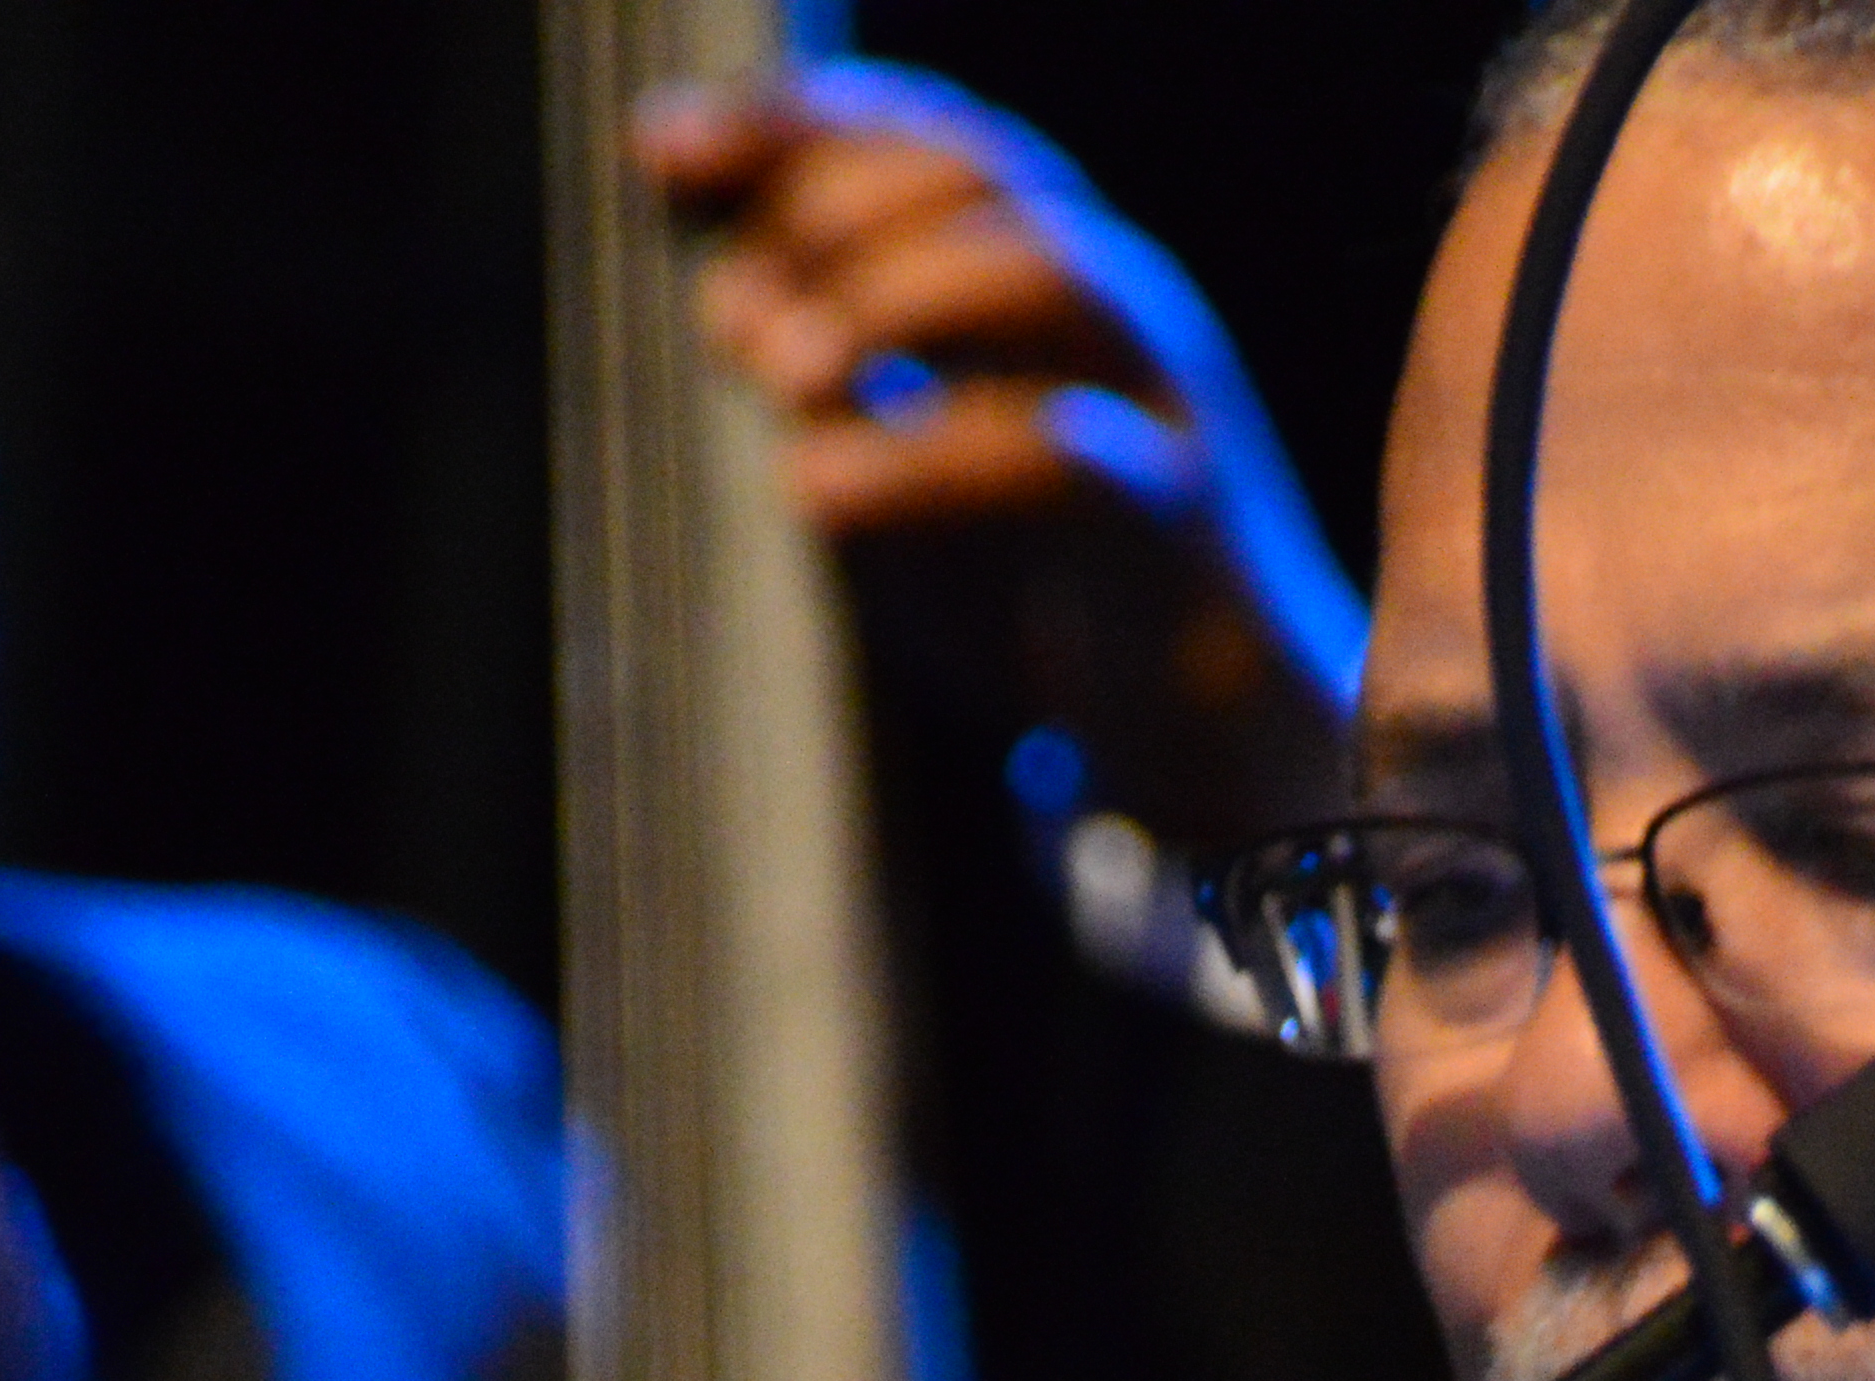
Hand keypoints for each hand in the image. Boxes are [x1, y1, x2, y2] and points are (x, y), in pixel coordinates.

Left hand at [636, 65, 1361, 845]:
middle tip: (729, 318)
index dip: (794, 127)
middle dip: (832, 203)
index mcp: (1048, 281)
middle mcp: (1115, 315)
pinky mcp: (1177, 534)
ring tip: (776, 370)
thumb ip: (833, 383)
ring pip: (1048, 277)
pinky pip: (1064, 461)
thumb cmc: (1047, 607)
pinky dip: (922, 462)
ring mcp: (1159, 412)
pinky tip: (812, 487)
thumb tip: (729, 298)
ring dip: (892, 296)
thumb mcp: (907, 476)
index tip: (659, 150)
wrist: (1216, 758)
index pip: (925, 148)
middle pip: (983, 177)